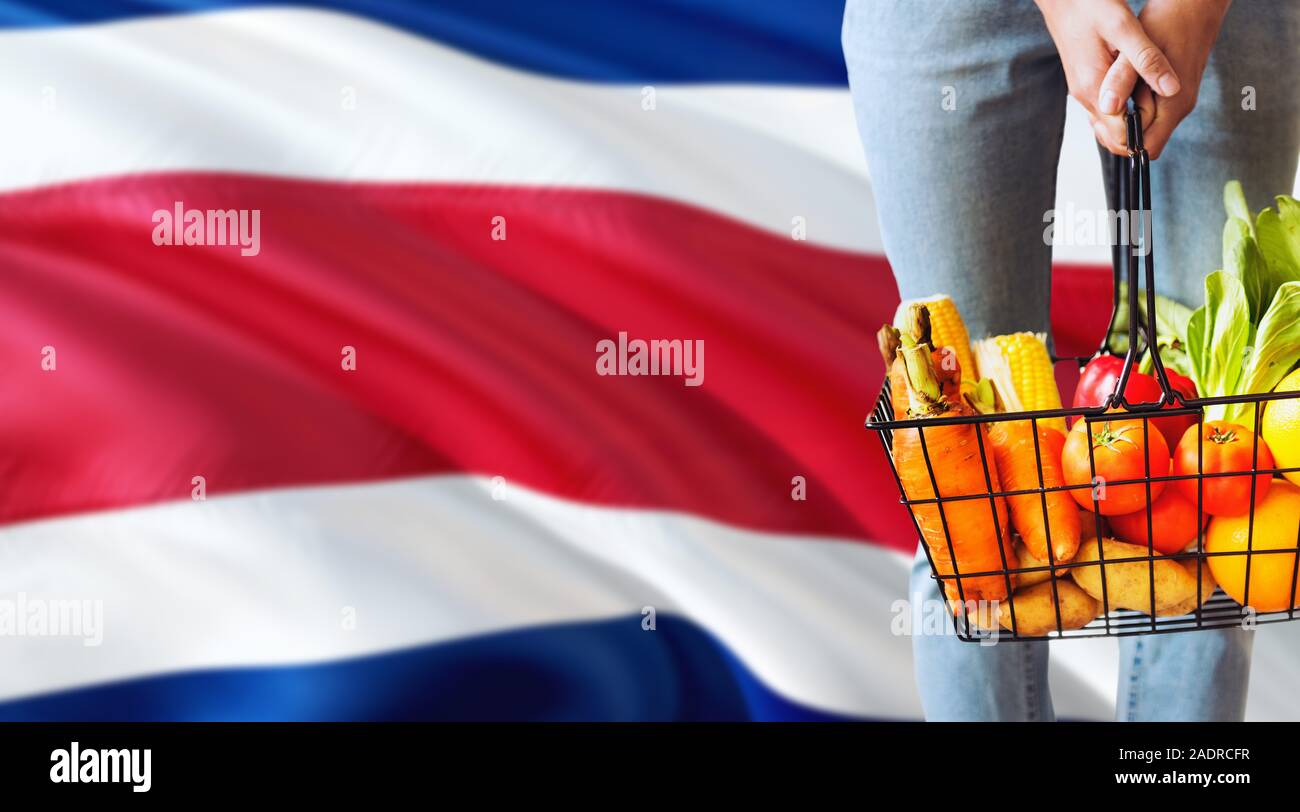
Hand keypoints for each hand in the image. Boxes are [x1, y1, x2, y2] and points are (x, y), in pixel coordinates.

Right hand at [1035, 0, 1181, 155]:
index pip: (1120, 135)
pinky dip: (1123, 109)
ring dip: (1131, 121)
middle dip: (1139, 133)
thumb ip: (1146, 60)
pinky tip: (1139, 91)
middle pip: (1112, 136)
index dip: (1144, 133)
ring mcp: (1082, 91)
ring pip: (1108, 124)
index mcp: (1094, 88)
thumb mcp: (1124, 27)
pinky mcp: (1084, 83)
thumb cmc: (1089, 6)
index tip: (1165, 117)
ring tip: (1154, 101)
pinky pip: (1104, 109)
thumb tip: (1171, 89)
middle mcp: (1085, 96)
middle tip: (1163, 112)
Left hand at [1108, 0, 1230, 158]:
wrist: (1194, 5)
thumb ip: (1122, 80)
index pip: (1145, 149)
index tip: (1104, 120)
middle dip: (1120, 131)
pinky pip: (1148, 112)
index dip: (1121, 141)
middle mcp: (1179, 108)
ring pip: (1145, 128)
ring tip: (1112, 92)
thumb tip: (1107, 108)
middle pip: (1144, 143)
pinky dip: (1132, 106)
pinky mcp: (1173, 93)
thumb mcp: (1137, 50)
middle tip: (1105, 104)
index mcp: (1173, 105)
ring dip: (1124, 117)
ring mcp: (1178, 102)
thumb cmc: (1168, 22)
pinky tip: (1121, 86)